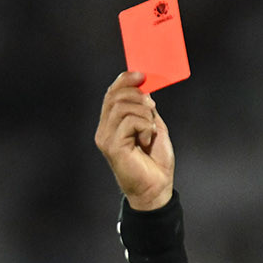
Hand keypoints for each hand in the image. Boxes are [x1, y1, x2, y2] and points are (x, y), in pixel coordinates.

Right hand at [94, 70, 174, 210]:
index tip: (141, 75)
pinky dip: (144, 126)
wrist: (157, 187)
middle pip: (115, 96)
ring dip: (144, 113)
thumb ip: (144, 108)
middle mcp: (104, 130)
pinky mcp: (112, 146)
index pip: (111, 94)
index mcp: (112, 124)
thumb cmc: (156, 161)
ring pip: (122, 107)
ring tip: (151, 130)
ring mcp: (106, 138)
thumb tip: (143, 87)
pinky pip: (128, 121)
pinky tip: (147, 139)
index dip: (125, 80)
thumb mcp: (152, 127)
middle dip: (137, 96)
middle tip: (152, 107)